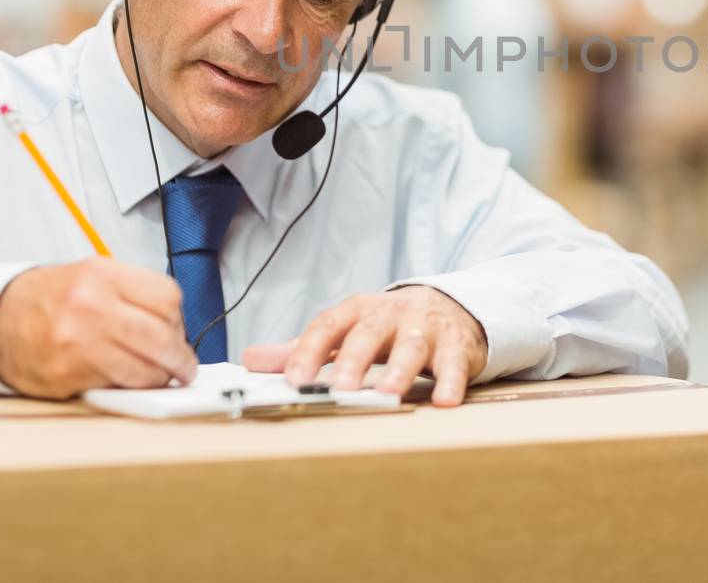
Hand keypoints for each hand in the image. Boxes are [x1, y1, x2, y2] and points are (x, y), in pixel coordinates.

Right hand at [0, 257, 197, 398]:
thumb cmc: (47, 300)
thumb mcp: (90, 277)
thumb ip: (132, 294)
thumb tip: (174, 326)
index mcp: (102, 274)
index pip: (167, 297)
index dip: (179, 320)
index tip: (180, 332)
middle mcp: (91, 304)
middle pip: (162, 336)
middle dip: (180, 357)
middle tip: (184, 367)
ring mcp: (79, 340)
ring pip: (145, 367)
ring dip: (161, 378)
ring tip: (163, 378)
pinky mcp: (68, 373)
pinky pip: (117, 385)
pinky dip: (131, 388)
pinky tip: (130, 384)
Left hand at [241, 286, 486, 406]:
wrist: (450, 306)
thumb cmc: (387, 326)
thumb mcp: (346, 330)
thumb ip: (303, 347)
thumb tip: (251, 359)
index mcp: (358, 310)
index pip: (329, 326)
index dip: (310, 352)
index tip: (293, 379)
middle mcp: (391, 314)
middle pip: (369, 333)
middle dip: (355, 359)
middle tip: (342, 387)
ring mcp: (426, 327)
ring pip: (412, 345)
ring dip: (401, 369)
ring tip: (389, 393)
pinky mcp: (456, 345)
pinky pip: (454, 364)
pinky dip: (451, 381)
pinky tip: (444, 401)